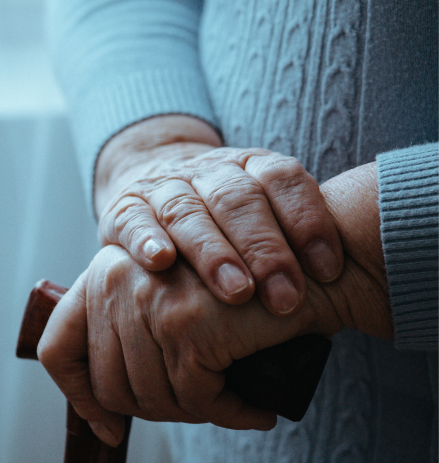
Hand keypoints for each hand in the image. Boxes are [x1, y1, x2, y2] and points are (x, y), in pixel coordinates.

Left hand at [37, 245, 344, 445]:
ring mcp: (148, 300)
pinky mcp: (187, 323)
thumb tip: (102, 422)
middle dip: (154, 411)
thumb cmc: (240, 298)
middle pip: (108, 386)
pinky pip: (195, 400)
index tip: (106, 426)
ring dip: (192, 414)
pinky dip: (228, 414)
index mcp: (102, 275)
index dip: (77, 396)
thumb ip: (130, 344)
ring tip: (225, 402)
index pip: (57, 346)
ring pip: (150, 398)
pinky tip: (249, 409)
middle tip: (198, 407)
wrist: (309, 269)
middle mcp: (115, 280)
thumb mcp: (170, 312)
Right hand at [95, 115, 344, 315]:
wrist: (151, 177)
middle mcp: (207, 171)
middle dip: (264, 250)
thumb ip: (290, 236)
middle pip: (236, 198)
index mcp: (249, 165)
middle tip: (284, 297)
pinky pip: (132, 220)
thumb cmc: (221, 219)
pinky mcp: (124, 209)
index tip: (328, 270)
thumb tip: (339, 289)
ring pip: (187, 210)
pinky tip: (161, 262)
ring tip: (236, 292)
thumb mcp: (261, 213)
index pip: (282, 179)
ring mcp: (162, 187)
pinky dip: (146, 239)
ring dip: (213, 252)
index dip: (308, 221)